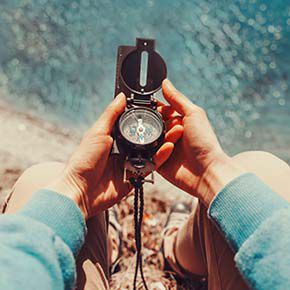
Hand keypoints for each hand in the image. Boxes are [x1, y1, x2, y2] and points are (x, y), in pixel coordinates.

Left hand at [48, 93, 182, 218]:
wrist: (81, 189)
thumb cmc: (84, 160)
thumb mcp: (98, 132)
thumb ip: (111, 115)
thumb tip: (122, 96)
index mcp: (114, 137)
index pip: (135, 124)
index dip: (147, 117)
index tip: (161, 109)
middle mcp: (124, 149)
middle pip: (146, 138)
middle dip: (161, 129)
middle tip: (174, 120)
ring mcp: (131, 162)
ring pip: (152, 151)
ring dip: (165, 142)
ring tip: (177, 131)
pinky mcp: (136, 176)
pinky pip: (151, 166)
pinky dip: (161, 158)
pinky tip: (168, 148)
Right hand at [158, 80, 245, 205]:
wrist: (206, 170)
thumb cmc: (204, 142)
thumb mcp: (193, 114)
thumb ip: (177, 99)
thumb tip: (165, 82)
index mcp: (178, 122)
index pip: (160, 111)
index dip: (156, 109)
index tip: (153, 108)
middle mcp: (170, 135)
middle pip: (153, 125)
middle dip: (158, 125)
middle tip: (173, 128)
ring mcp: (164, 149)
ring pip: (150, 140)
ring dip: (161, 138)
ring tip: (174, 140)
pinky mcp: (160, 164)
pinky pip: (150, 156)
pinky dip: (159, 152)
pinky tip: (170, 150)